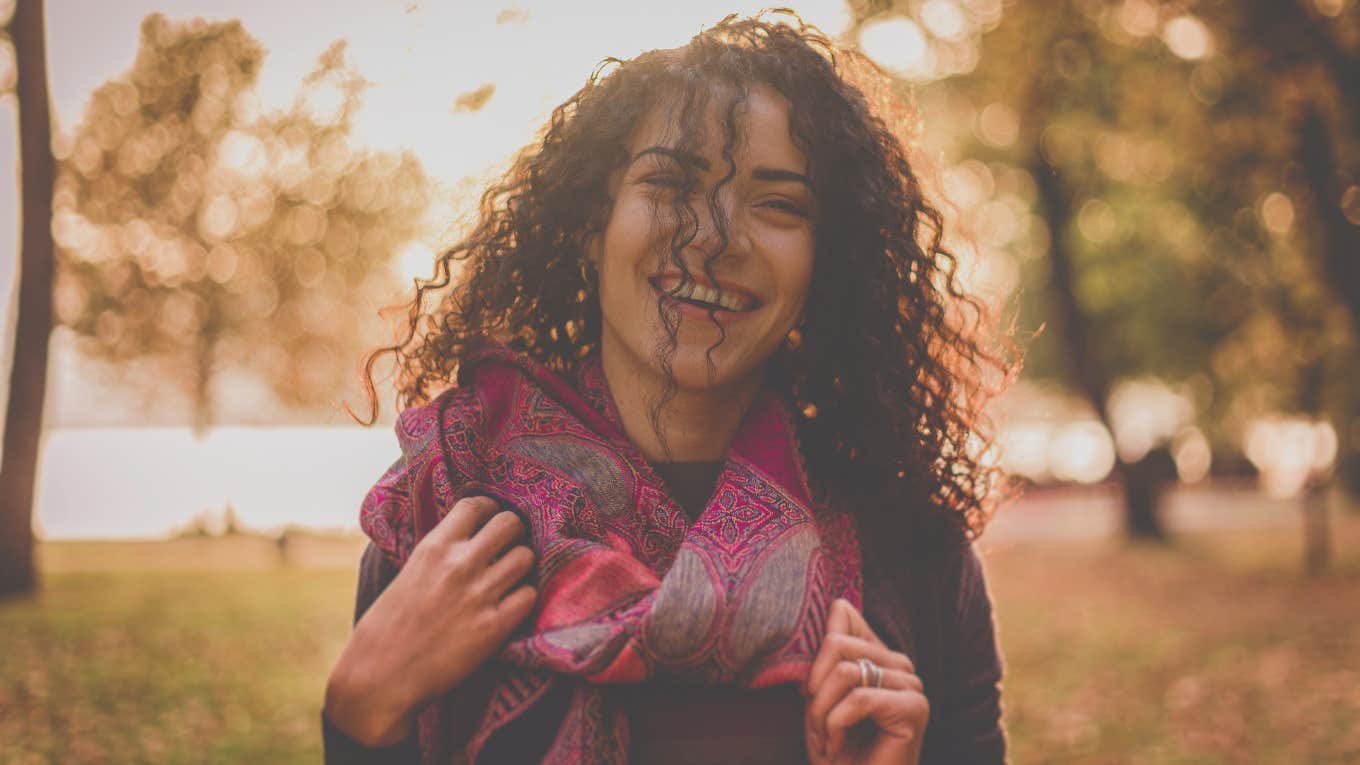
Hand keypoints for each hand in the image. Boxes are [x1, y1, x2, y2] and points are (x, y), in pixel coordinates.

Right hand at [324, 496, 536, 745]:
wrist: (380, 676)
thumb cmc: (387, 627)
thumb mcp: (408, 573)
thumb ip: (439, 552)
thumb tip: (466, 536)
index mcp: (434, 547)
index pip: (477, 505)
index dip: (490, 511)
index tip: (491, 522)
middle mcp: (460, 564)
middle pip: (510, 524)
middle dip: (512, 535)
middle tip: (506, 550)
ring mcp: (480, 594)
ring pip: (526, 557)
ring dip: (521, 567)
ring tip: (510, 579)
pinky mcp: (495, 626)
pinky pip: (529, 595)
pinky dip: (523, 599)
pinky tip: (510, 606)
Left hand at [803, 599, 929, 763]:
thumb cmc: (839, 750)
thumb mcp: (821, 695)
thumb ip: (829, 652)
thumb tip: (837, 602)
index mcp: (881, 657)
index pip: (843, 617)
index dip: (815, 656)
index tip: (809, 694)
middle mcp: (901, 666)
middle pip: (838, 643)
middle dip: (814, 688)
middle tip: (815, 726)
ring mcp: (912, 686)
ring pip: (846, 672)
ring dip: (822, 712)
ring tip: (824, 740)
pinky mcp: (914, 708)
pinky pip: (859, 699)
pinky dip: (835, 726)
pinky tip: (835, 748)